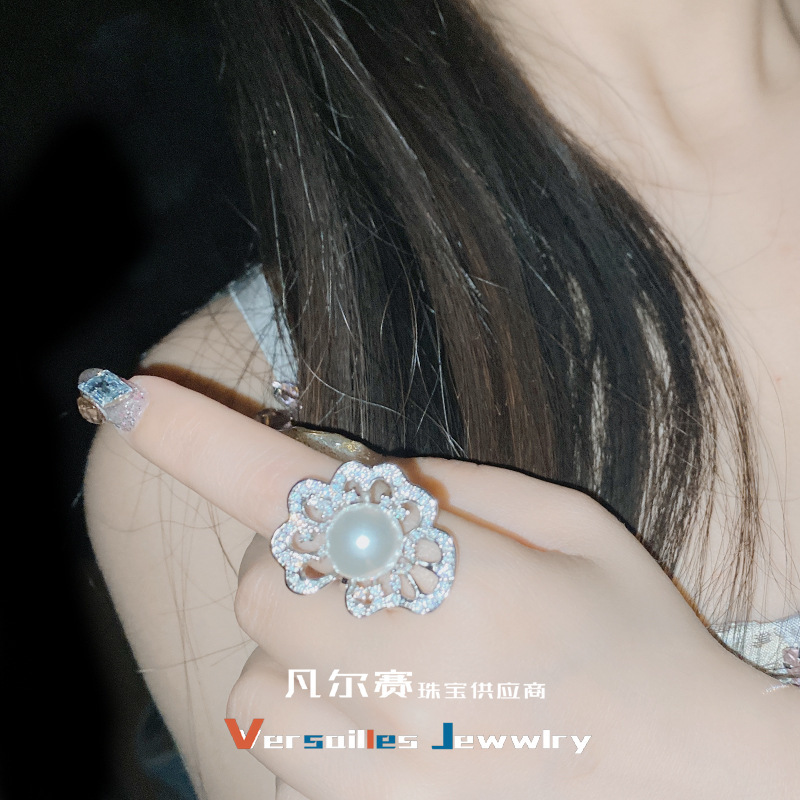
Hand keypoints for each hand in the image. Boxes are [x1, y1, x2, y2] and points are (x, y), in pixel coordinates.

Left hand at [115, 375, 795, 799]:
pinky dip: (304, 704)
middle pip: (265, 585)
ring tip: (381, 641)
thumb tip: (350, 469)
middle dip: (291, 552)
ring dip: (296, 636)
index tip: (137, 398)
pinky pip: (280, 745)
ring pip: (259, 675)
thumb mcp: (574, 529)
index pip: (303, 496)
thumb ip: (456, 486)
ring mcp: (391, 765)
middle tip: (360, 554)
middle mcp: (416, 677)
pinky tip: (379, 704)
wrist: (693, 785)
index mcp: (475, 584)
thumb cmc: (641, 644)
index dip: (207, 439)